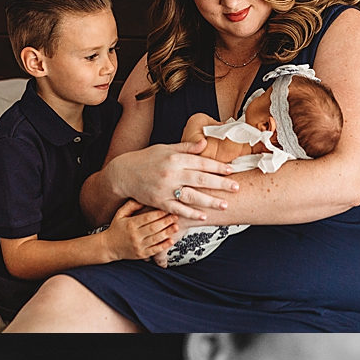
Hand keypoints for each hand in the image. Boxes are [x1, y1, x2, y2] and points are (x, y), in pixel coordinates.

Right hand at [101, 199, 176, 261]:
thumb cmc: (116, 228)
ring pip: (155, 239)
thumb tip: (144, 199)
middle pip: (153, 228)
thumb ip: (131, 205)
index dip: (158, 214)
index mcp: (130, 224)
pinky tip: (170, 241)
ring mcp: (138, 246)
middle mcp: (134, 235)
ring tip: (176, 227)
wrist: (108, 246)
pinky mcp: (141, 254)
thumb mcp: (120, 214)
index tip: (167, 209)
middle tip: (175, 216)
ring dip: (167, 233)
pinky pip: (154, 250)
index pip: (147, 218)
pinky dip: (163, 246)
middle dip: (166, 222)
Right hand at [103, 140, 240, 221]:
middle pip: (200, 179)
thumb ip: (186, 148)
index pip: (201, 162)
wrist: (123, 173)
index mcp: (175, 158)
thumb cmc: (146, 159)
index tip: (231, 170)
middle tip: (236, 188)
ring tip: (225, 204)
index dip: (217, 167)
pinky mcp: (158, 201)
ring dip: (209, 201)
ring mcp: (165, 188)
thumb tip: (205, 143)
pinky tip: (203, 216)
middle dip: (220, 184)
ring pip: (191, 195)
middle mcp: (171, 173)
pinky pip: (177, 209)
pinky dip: (190, 213)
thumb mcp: (165, 148)